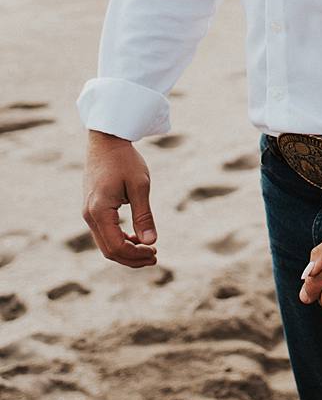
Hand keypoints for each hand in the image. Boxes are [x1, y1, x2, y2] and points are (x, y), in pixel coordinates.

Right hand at [83, 131, 157, 267]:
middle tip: (154, 256)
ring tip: (149, 248)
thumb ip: (144, 215)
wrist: (106, 141)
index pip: (116, 247)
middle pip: (109, 250)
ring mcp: (88, 212)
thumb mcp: (140, 186)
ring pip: (105, 244)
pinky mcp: (91, 208)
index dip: (136, 255)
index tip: (155, 252)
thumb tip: (150, 241)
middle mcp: (89, 215)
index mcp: (100, 211)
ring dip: (126, 250)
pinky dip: (119, 240)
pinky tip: (135, 237)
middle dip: (132, 258)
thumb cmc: (125, 160)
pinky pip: (103, 233)